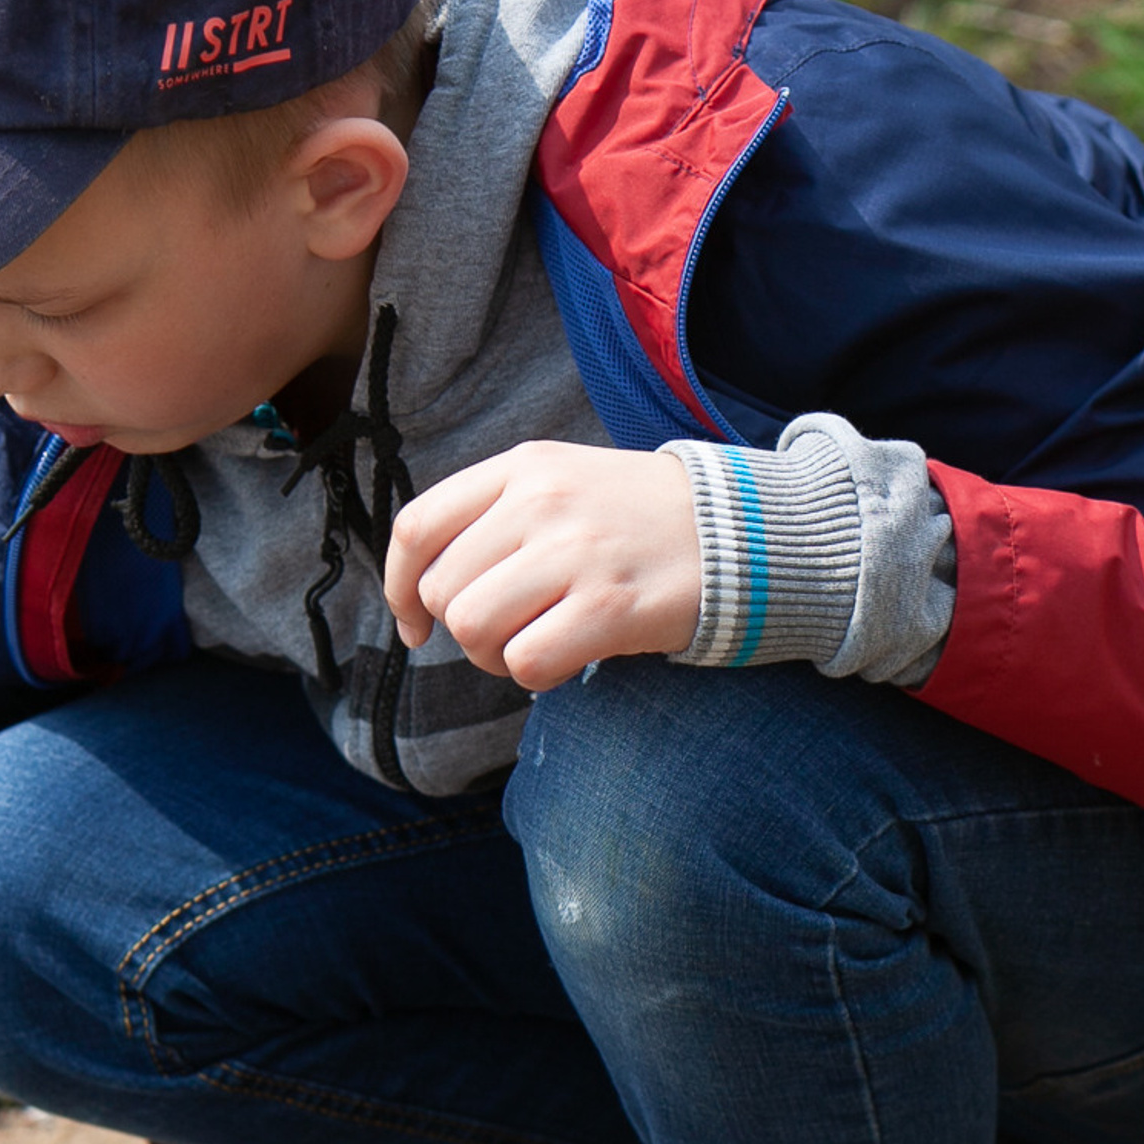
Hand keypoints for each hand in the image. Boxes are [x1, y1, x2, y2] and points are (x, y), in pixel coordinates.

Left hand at [383, 441, 701, 690]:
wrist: (745, 530)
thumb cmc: (638, 521)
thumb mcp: (562, 485)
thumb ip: (493, 518)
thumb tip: (421, 590)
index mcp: (522, 468)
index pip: (416, 528)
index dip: (399, 587)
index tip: (416, 624)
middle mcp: (541, 501)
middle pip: (441, 591)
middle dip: (463, 630)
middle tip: (510, 633)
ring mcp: (576, 552)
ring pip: (472, 628)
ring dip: (494, 656)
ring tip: (536, 643)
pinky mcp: (609, 605)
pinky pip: (525, 661)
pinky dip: (535, 674)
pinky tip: (568, 658)